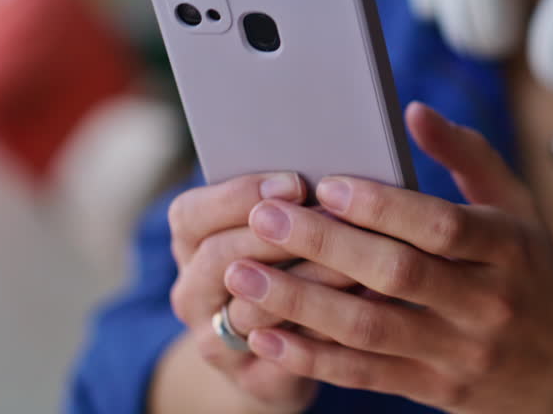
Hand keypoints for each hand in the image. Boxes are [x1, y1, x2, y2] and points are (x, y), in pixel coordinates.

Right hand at [167, 171, 356, 412]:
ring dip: (308, 282)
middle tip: (334, 218)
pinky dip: (325, 328)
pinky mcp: (252, 380)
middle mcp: (192, 294)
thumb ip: (282, 202)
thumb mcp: (264, 228)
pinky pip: (286, 356)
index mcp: (189, 245)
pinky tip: (363, 303)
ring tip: (357, 260)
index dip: (241, 194)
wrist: (269, 357)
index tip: (296, 181)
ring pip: (253, 310)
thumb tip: (330, 173)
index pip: (192, 214)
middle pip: (220, 257)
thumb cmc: (278, 267)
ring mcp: (216, 341)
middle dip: (279, 235)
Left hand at [222, 103, 552, 413]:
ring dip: (300, 302)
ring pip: (369, 329)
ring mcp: (458, 353)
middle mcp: (485, 303)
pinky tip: (266, 337)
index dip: (383, 206)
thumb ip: (468, 157)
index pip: (442, 226)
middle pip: (396, 275)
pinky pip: (364, 375)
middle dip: (324, 244)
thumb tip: (413, 111)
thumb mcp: (519, 211)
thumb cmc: (536, 279)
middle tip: (263, 217)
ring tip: (243, 275)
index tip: (327, 184)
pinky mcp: (435, 390)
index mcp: (507, 249)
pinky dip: (311, 358)